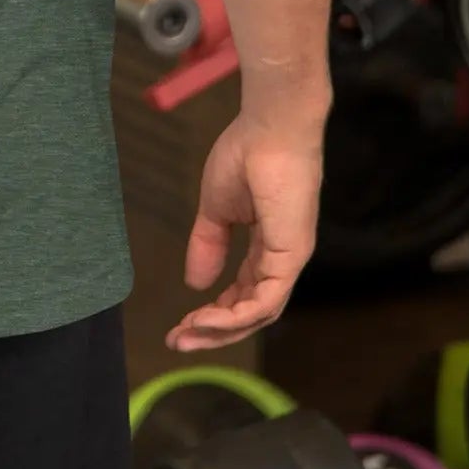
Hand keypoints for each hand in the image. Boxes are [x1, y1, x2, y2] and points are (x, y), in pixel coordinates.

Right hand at [167, 108, 325, 352]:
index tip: (179, 324)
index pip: (242, 293)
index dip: (212, 313)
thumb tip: (195, 284)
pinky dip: (237, 315)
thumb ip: (207, 244)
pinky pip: (266, 299)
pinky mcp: (292, 255)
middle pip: (250, 312)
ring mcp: (289, 259)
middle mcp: (281, 259)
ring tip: (185, 333)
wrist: (270, 126)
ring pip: (259, 313)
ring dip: (220, 329)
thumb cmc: (247, 154)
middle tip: (176, 342)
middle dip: (213, 331)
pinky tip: (207, 319)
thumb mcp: (216, 208)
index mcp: (267, 247)